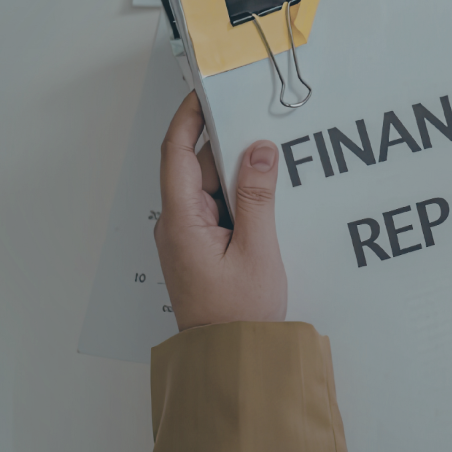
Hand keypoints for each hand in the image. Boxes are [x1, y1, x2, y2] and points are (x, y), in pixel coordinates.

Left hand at [154, 91, 286, 330]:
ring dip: (239, 175)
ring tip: (274, 165)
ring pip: (211, 188)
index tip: (207, 93)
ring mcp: (189, 237)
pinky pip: (219, 209)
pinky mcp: (203, 247)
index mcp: (182, 222)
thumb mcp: (258, 249)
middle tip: (262, 125)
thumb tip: (260, 150)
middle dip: (228, 145)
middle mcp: (178, 225)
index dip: (189, 118)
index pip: (177, 154)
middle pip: (198, 168)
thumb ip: (258, 196)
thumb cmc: (239, 314)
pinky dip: (240, 197)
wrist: (232, 358)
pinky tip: (267, 197)